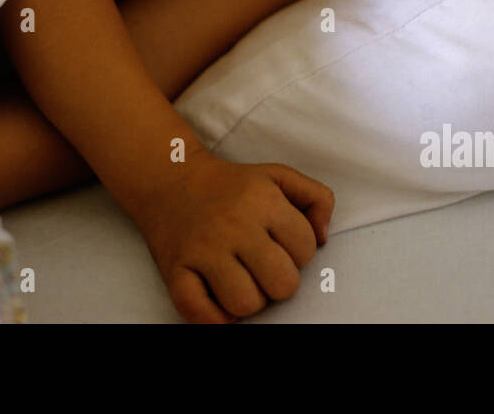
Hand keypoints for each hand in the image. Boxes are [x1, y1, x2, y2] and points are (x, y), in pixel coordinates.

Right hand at [132, 148, 333, 323]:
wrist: (169, 178)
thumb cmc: (231, 185)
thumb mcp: (278, 175)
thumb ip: (316, 198)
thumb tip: (324, 239)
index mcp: (262, 200)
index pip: (306, 250)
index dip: (297, 252)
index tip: (278, 243)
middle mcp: (233, 224)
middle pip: (282, 284)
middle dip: (278, 281)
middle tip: (262, 266)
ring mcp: (202, 249)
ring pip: (246, 304)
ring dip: (249, 300)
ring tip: (240, 279)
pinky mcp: (175, 269)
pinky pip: (200, 313)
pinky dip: (214, 318)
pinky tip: (218, 299)